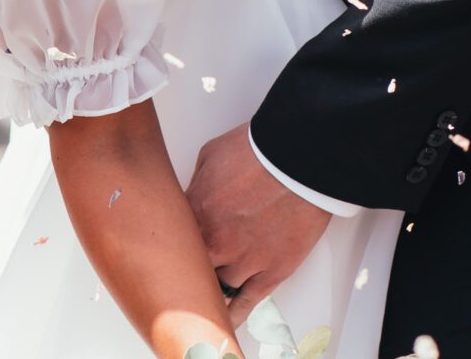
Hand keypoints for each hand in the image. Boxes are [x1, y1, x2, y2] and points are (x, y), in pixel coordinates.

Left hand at [185, 124, 333, 329]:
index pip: (171, 240)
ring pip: (216, 288)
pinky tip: (224, 320)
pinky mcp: (272, 271)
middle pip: (190, 270)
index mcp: (196, 212)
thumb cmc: (261, 150)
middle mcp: (215, 242)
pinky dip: (233, 315)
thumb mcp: (211, 156)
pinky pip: (246, 302)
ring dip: (212, 286)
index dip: (171, 243)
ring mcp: (244, 260)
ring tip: (209, 286)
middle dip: (187, 268)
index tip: (170, 246)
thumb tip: (193, 195)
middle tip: (186, 268)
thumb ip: (196, 184)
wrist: (300, 158)